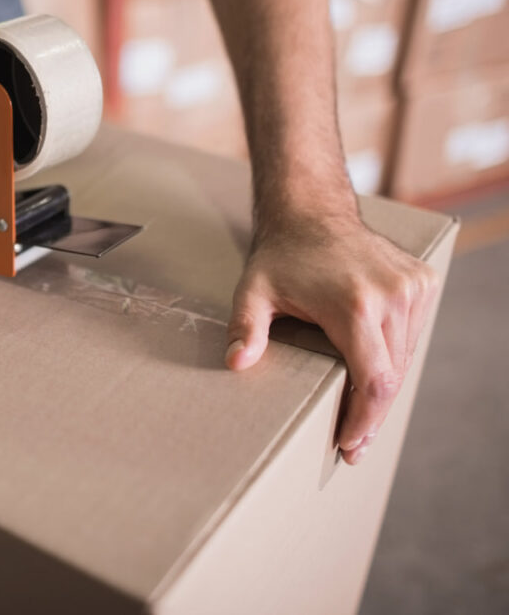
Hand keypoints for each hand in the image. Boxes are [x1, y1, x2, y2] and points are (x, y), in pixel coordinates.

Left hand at [225, 213, 439, 464]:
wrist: (311, 209)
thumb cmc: (280, 256)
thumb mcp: (253, 292)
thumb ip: (245, 329)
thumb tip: (236, 363)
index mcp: (355, 305)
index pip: (374, 381)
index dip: (364, 420)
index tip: (349, 446)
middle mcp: (392, 296)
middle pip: (392, 376)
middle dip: (372, 415)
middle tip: (352, 444)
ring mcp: (411, 287)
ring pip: (406, 357)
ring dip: (384, 387)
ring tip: (361, 415)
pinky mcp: (421, 281)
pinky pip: (411, 333)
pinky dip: (394, 356)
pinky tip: (373, 372)